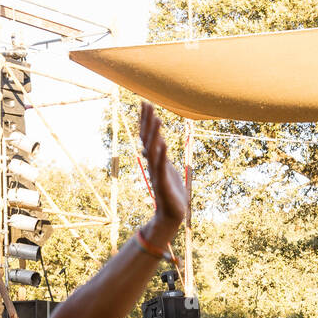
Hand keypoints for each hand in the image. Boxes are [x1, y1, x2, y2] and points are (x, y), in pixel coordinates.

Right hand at [139, 102, 187, 228]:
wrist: (172, 214)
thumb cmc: (171, 191)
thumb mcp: (167, 169)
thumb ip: (162, 155)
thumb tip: (158, 140)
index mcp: (155, 160)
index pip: (147, 136)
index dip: (146, 120)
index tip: (145, 103)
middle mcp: (153, 164)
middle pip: (147, 139)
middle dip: (147, 122)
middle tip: (147, 103)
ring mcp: (157, 173)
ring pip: (153, 151)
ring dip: (155, 134)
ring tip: (158, 118)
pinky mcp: (164, 183)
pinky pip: (161, 167)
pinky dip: (161, 155)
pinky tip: (163, 143)